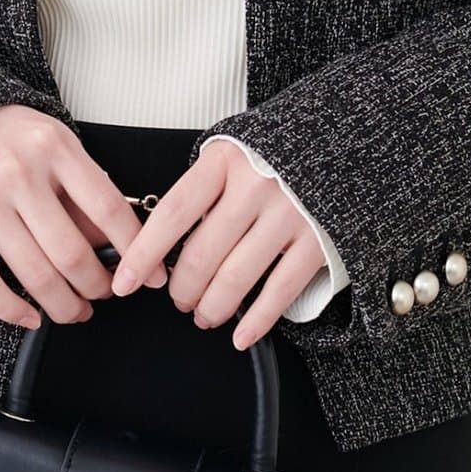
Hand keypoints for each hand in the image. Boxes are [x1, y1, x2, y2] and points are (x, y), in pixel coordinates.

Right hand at [0, 105, 167, 329]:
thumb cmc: (6, 139)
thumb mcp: (55, 146)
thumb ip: (84, 192)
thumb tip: (120, 250)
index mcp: (54, 147)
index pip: (109, 210)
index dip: (137, 251)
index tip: (150, 275)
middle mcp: (17, 174)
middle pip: (73, 252)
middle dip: (98, 286)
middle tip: (105, 295)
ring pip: (36, 275)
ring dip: (64, 305)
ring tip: (76, 311)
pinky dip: (14, 311)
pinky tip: (32, 317)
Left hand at [110, 140, 327, 349]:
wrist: (345, 137)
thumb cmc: (277, 152)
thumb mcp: (233, 151)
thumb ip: (204, 188)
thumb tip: (166, 242)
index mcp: (225, 160)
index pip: (172, 214)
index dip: (144, 253)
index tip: (125, 281)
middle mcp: (256, 185)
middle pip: (202, 254)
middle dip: (182, 289)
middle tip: (179, 300)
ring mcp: (290, 213)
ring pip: (236, 278)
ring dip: (212, 307)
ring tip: (205, 315)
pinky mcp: (319, 240)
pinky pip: (280, 291)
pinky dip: (257, 320)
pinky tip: (241, 334)